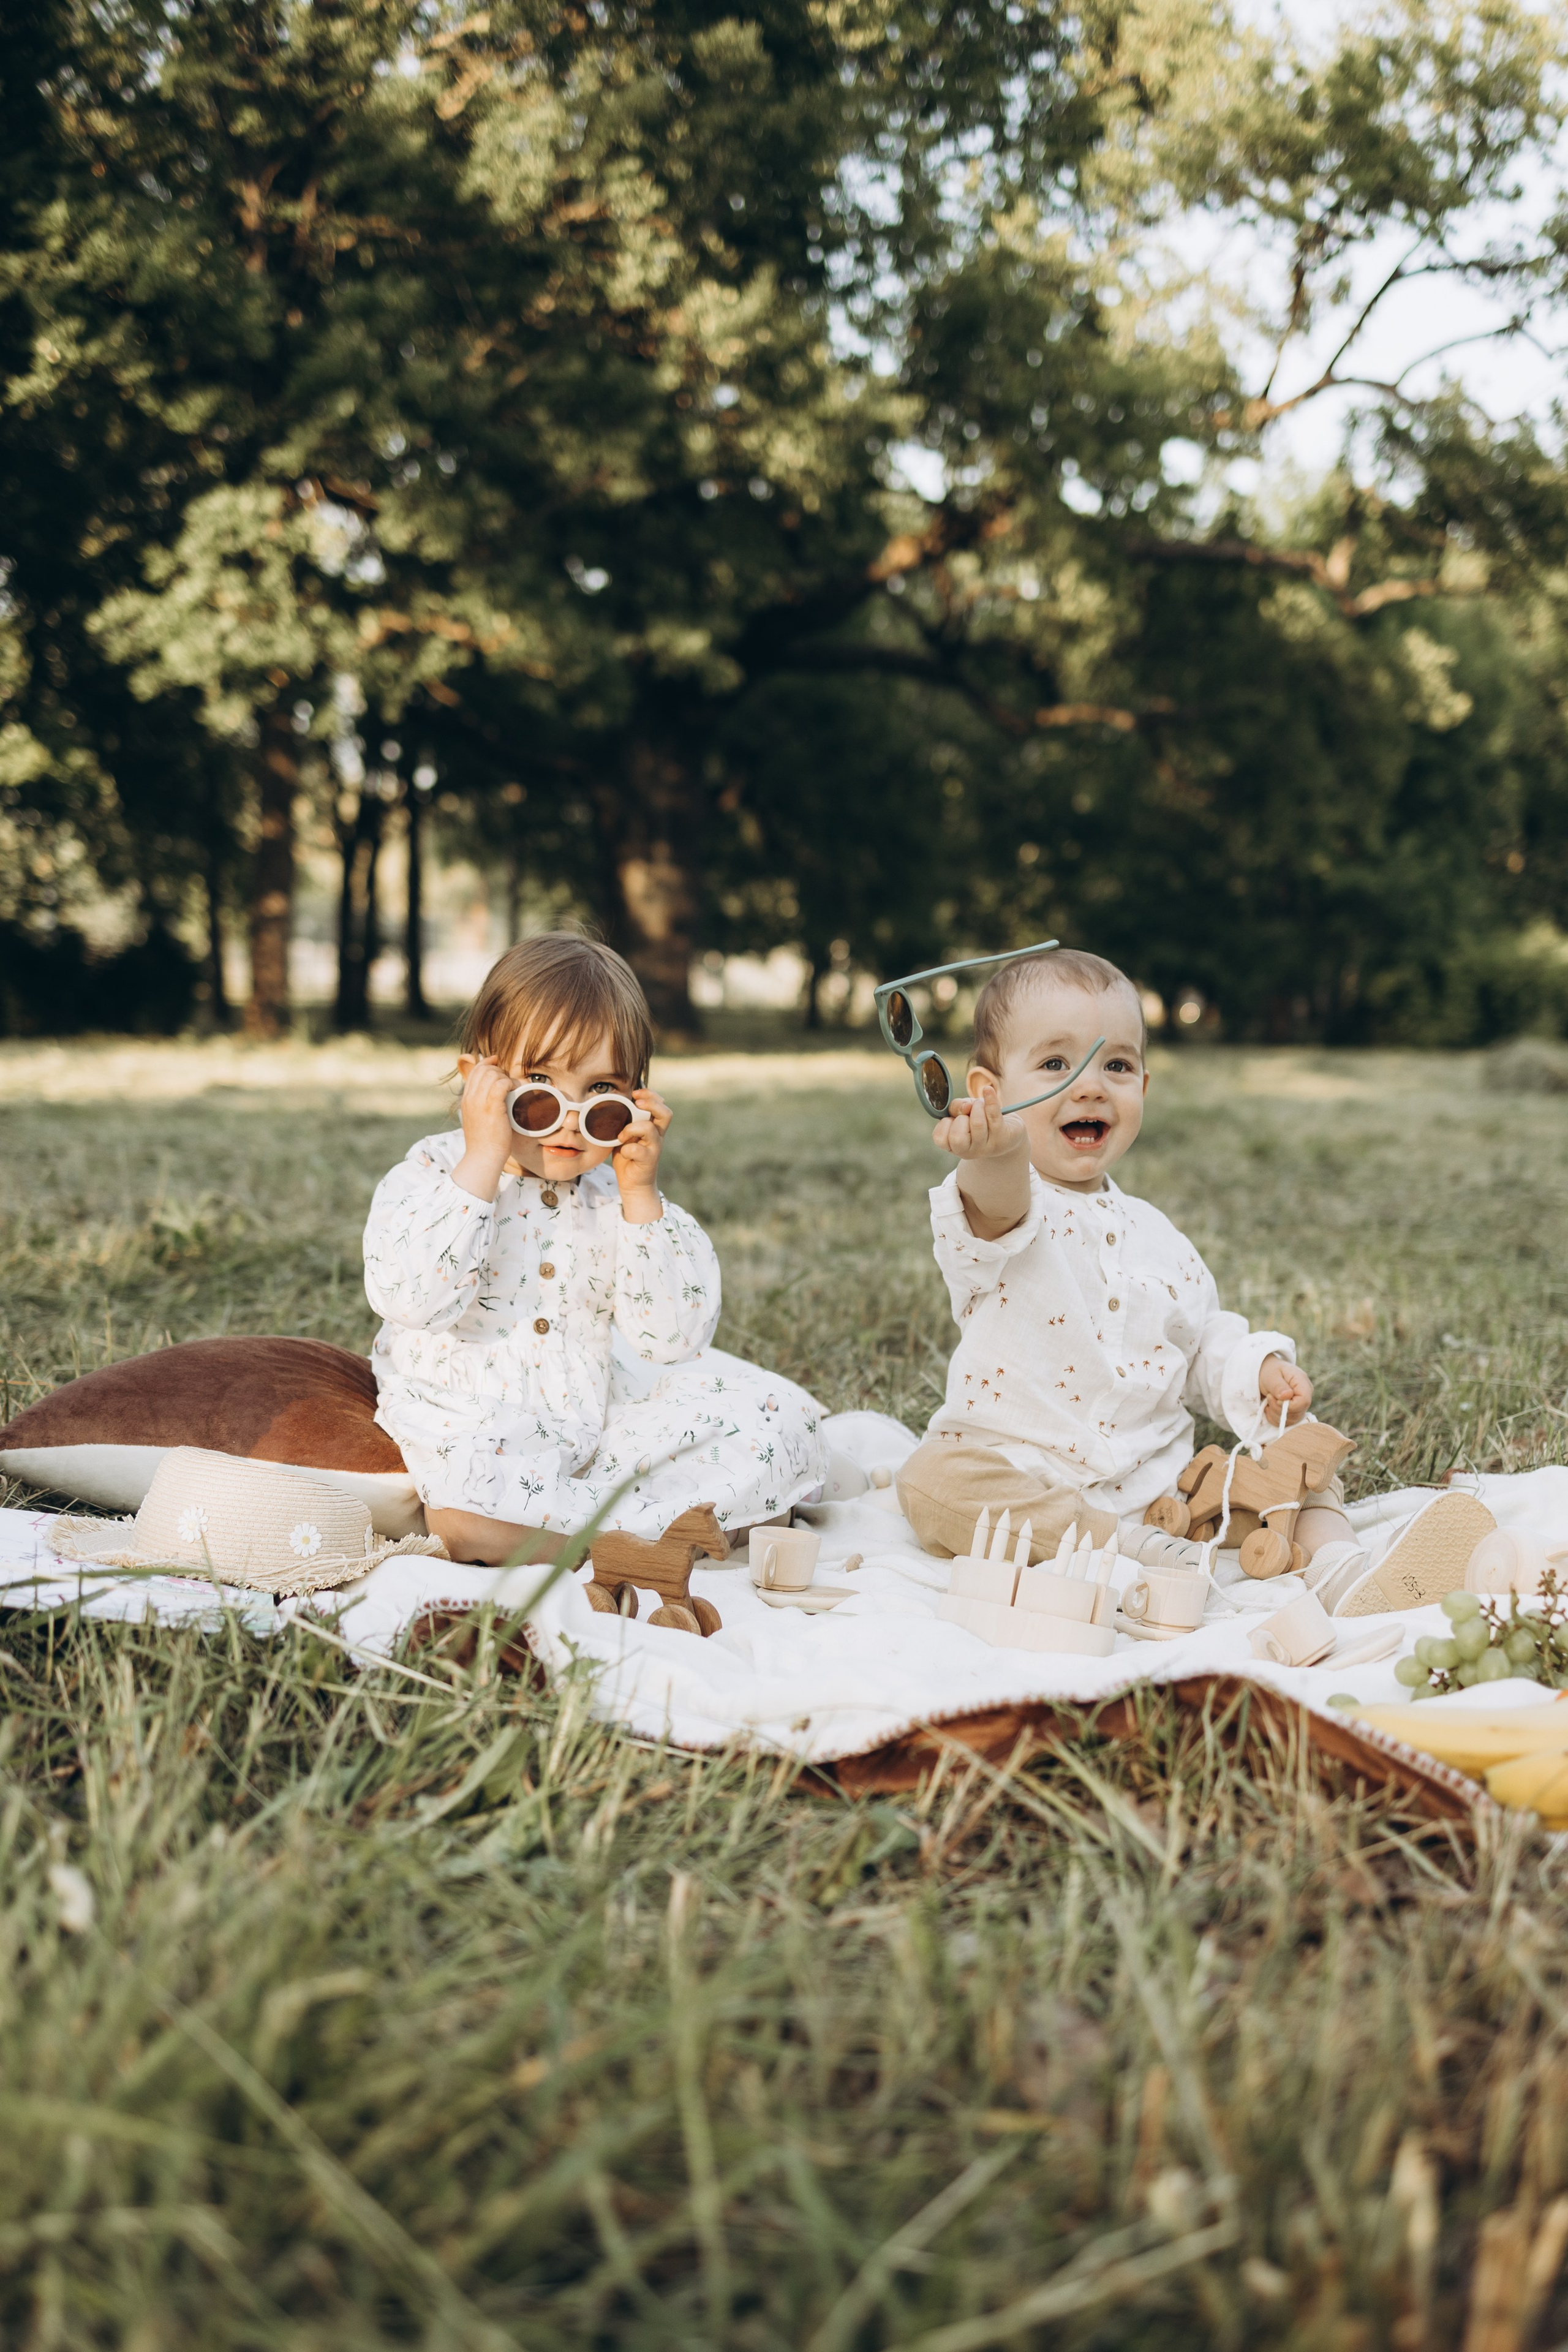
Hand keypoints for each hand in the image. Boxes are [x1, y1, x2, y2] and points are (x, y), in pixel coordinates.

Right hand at [452, 1055, 514, 1200]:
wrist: (483, 1158)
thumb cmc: (485, 1143)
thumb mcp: (478, 1120)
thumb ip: (481, 1107)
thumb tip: (493, 1098)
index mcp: (466, 1100)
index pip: (475, 1072)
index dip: (486, 1063)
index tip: (497, 1062)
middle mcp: (470, 1098)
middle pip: (483, 1070)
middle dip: (499, 1070)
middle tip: (509, 1081)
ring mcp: (479, 1102)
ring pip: (492, 1074)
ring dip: (506, 1077)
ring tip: (513, 1088)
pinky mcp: (491, 1107)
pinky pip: (501, 1084)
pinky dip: (510, 1084)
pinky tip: (515, 1092)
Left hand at [612, 1086, 669, 1221]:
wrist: (633, 1183)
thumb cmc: (628, 1157)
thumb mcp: (625, 1135)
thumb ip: (624, 1122)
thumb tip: (609, 1104)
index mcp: (653, 1127)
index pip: (662, 1105)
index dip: (651, 1095)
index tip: (635, 1093)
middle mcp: (657, 1136)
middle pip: (666, 1113)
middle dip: (650, 1103)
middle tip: (636, 1103)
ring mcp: (655, 1148)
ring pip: (649, 1129)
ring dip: (632, 1128)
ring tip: (621, 1136)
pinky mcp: (648, 1161)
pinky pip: (637, 1150)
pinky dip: (626, 1149)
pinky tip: (622, 1152)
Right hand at [932, 1084, 1026, 1163]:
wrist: (1007, 1133)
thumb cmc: (980, 1120)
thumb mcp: (963, 1113)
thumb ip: (956, 1107)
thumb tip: (965, 1106)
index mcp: (953, 1147)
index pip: (939, 1137)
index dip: (945, 1123)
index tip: (954, 1118)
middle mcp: (968, 1152)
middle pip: (957, 1136)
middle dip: (961, 1117)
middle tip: (969, 1114)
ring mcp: (986, 1148)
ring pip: (977, 1123)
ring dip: (977, 1106)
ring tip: (981, 1104)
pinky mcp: (1001, 1138)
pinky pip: (993, 1115)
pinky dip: (990, 1099)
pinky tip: (988, 1090)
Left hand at [1259, 1355, 1312, 1428]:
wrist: (1266, 1373)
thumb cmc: (1269, 1371)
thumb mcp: (1271, 1376)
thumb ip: (1278, 1386)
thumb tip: (1287, 1396)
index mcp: (1302, 1383)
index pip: (1304, 1401)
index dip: (1289, 1405)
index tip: (1276, 1399)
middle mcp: (1305, 1395)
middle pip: (1298, 1413)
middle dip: (1279, 1409)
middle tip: (1269, 1397)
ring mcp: (1301, 1405)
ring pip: (1292, 1420)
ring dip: (1275, 1413)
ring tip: (1269, 1400)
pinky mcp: (1294, 1412)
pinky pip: (1286, 1423)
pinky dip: (1274, 1418)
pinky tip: (1269, 1407)